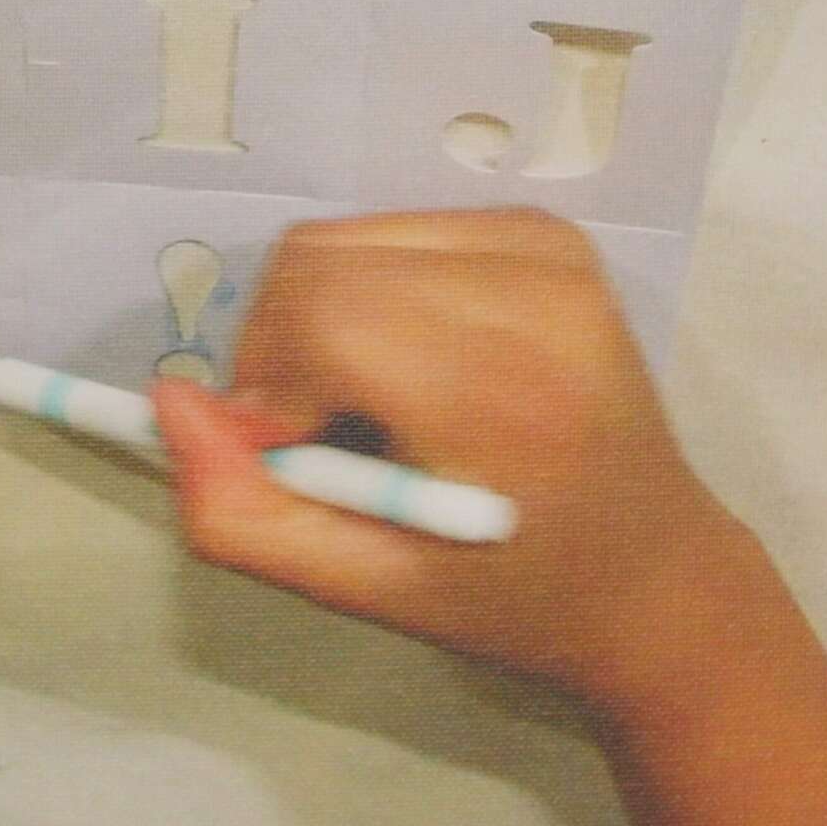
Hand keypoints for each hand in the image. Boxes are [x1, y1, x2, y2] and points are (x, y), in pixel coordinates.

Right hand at [151, 209, 826, 825]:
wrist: (655, 574)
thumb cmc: (510, 596)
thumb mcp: (364, 591)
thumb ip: (243, 511)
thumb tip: (171, 403)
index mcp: (504, 390)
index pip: (322, 315)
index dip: (270, 383)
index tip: (293, 455)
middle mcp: (537, 294)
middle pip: (317, 262)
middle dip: (280, 347)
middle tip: (318, 432)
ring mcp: (549, 250)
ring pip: (345, 238)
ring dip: (320, 317)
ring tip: (372, 400)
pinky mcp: (546, 231)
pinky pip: (391, 229)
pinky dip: (369, 291)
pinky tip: (414, 361)